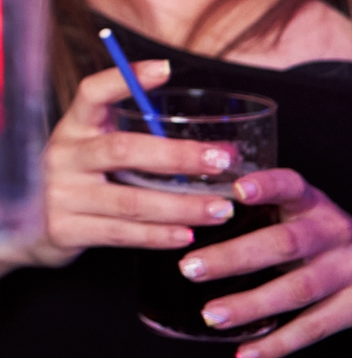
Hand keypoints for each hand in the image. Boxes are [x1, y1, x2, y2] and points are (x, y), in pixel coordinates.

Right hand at [0, 61, 238, 286]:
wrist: (19, 229)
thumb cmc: (71, 183)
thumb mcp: (85, 153)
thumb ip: (125, 142)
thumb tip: (195, 138)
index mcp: (71, 129)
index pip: (92, 93)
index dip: (125, 79)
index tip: (164, 68)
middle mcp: (62, 156)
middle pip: (122, 149)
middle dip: (177, 155)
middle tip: (219, 159)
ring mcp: (60, 194)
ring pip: (130, 199)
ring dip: (181, 205)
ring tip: (220, 208)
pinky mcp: (64, 230)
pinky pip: (120, 233)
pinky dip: (158, 235)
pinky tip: (186, 235)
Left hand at [181, 169, 351, 357]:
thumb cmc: (317, 232)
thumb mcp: (297, 210)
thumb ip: (258, 208)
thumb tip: (190, 206)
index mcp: (311, 203)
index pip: (290, 185)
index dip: (266, 186)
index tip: (237, 190)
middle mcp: (331, 233)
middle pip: (283, 244)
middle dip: (234, 257)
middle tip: (190, 268)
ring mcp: (346, 271)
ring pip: (297, 289)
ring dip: (251, 304)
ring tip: (210, 314)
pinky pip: (314, 326)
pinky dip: (278, 344)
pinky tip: (247, 353)